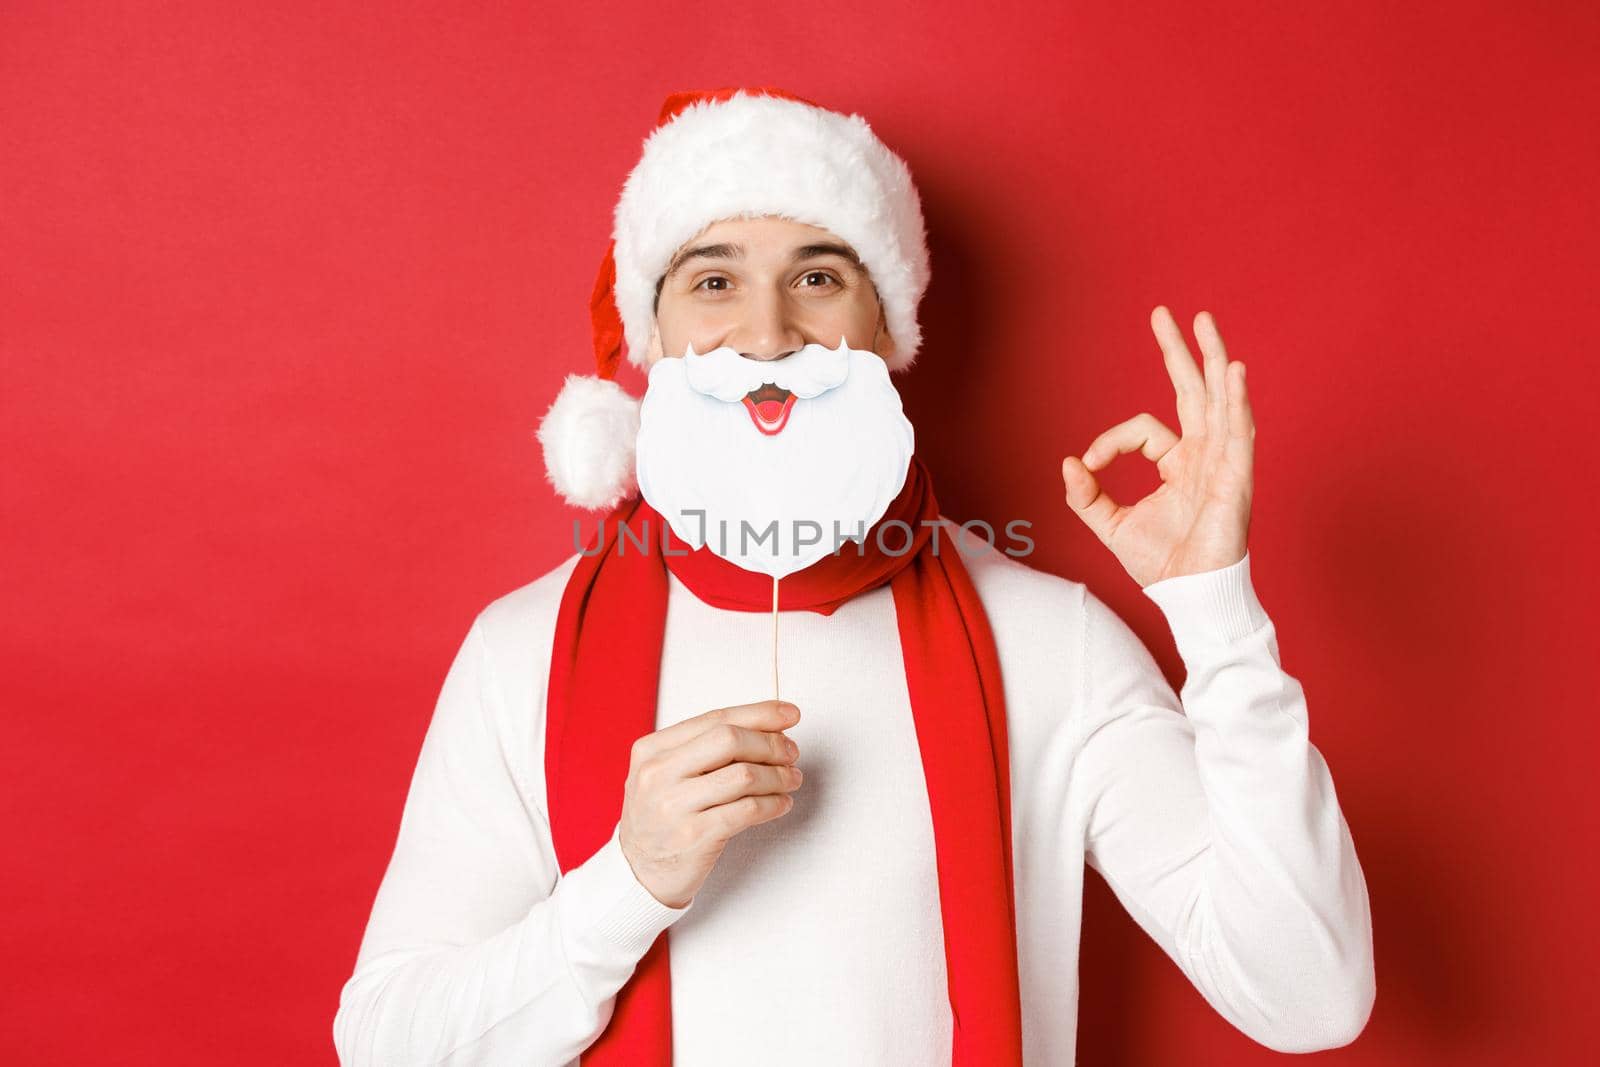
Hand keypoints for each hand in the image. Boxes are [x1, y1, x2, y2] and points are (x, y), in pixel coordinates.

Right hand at [618, 699, 804, 908]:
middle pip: (730, 739)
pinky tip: (782, 803)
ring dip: (778, 775)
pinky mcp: (694, 837)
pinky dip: (773, 803)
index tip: (789, 714)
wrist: (639, 873)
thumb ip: (705, 748)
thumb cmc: (663, 817)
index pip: (715, 718)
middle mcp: (659, 773)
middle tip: (791, 753)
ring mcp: (674, 806)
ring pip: (744, 776)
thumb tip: (769, 726)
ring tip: (792, 779)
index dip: (759, 713)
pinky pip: (747, 810)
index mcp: (652, 749)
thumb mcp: (666, 774)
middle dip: (770, 743)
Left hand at [1061, 306, 1253, 586]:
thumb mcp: (1110, 525)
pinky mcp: (1236, 477)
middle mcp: (1203, 455)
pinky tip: (1233, 370)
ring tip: (1204, 321)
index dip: (1110, 441)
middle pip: (1194, 391)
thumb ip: (1086, 496)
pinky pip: (1238, 431)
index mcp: (1178, 463)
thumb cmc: (1161, 563)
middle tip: (1166, 313)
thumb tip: (1067, 462)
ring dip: (1212, 358)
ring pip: (1219, 399)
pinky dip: (1237, 399)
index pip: (1143, 429)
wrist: (1189, 593)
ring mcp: (1222, 462)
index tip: (1088, 464)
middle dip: (1180, 351)